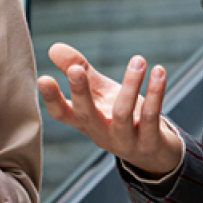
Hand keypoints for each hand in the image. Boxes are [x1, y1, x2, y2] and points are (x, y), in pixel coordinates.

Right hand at [37, 43, 182, 176]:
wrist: (156, 154)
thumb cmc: (123, 118)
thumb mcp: (101, 94)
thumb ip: (80, 70)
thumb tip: (53, 48)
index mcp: (86, 122)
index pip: (62, 114)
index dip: (52, 98)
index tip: (43, 78)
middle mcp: (102, 133)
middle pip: (86, 115)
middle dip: (80, 92)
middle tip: (76, 69)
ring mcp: (125, 141)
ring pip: (122, 114)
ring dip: (130, 85)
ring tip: (138, 60)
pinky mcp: (150, 142)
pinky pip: (151, 116)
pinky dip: (155, 93)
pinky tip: (158, 72)